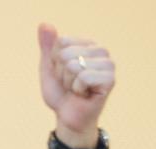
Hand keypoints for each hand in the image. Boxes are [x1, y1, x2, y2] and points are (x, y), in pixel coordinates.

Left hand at [38, 24, 113, 144]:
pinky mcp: (110, 79)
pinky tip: (84, 94)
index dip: (54, 62)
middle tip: (69, 84)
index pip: (61, 42)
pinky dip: (77, 89)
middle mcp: (100, 50)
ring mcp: (108, 64)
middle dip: (61, 73)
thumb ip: (47, 46)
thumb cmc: (60, 93)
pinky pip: (83, 77)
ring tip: (77, 89)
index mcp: (86, 44)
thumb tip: (44, 24)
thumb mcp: (48, 68)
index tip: (62, 73)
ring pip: (74, 65)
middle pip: (66, 54)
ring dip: (69, 82)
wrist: (67, 117)